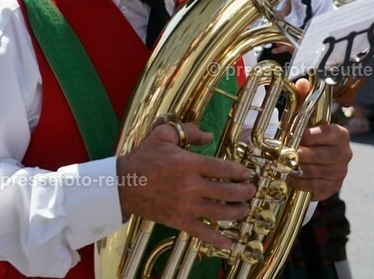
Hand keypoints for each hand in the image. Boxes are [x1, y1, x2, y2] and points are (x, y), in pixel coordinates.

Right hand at [117, 122, 256, 250]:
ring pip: (220, 213)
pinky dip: (217, 239)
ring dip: (237, 212)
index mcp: (188, 164)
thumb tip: (210, 136)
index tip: (246, 174)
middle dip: (244, 192)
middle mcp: (190, 186)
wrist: (123, 184)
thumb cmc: (144, 157)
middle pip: (227, 192)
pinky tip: (229, 242)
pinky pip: (202, 233)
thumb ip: (188, 131)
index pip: (223, 169)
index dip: (240, 172)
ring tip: (245, 209)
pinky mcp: (179, 220)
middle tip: (250, 190)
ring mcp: (185, 206)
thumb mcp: (163, 135)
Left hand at [288, 79, 351, 199]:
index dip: (313, 135)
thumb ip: (303, 98)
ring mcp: (340, 173)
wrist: (311, 158)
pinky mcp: (332, 188)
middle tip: (285, 153)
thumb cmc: (307, 133)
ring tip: (283, 165)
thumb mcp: (304, 115)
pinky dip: (300, 184)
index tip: (297, 136)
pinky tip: (290, 178)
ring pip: (316, 172)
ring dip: (298, 169)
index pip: (330, 134)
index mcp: (340, 134)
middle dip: (301, 154)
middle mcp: (344, 154)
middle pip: (322, 156)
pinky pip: (315, 188)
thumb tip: (302, 82)